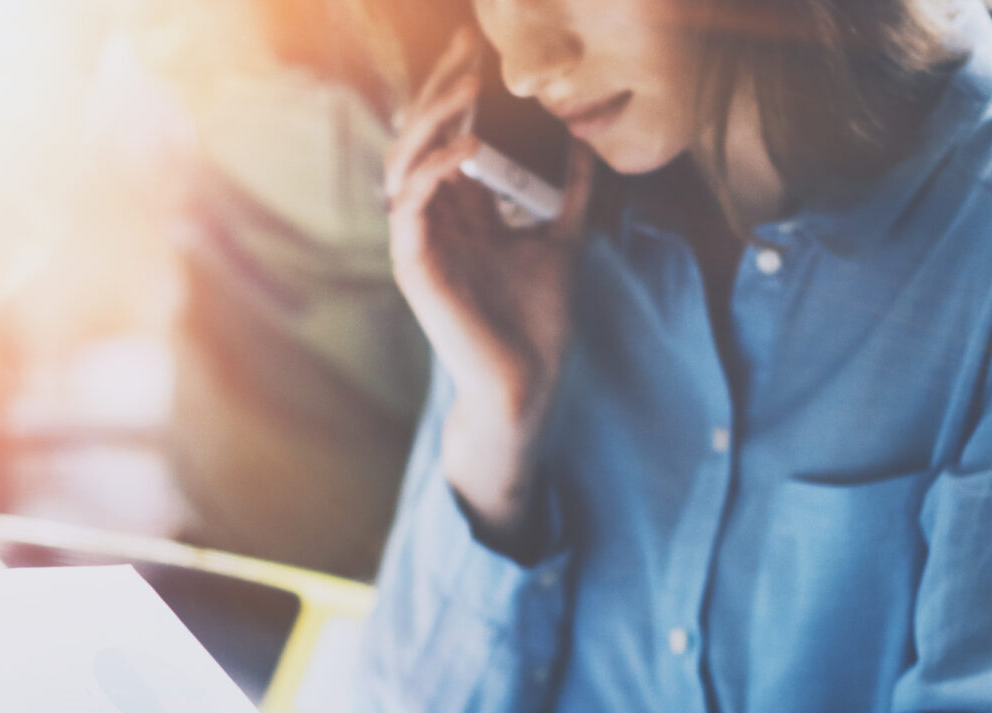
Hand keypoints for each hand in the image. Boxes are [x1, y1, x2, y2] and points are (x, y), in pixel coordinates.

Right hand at [387, 32, 593, 554]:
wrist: (529, 383)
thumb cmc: (537, 322)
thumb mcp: (563, 238)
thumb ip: (569, 191)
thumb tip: (587, 139)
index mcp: (459, 212)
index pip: (446, 136)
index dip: (455, 92)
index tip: (476, 51)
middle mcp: (431, 221)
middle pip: (418, 138)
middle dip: (440, 91)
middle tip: (466, 53)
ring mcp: (419, 242)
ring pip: (404, 162)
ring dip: (432, 121)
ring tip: (467, 90)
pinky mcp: (415, 266)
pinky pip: (412, 202)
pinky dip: (436, 167)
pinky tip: (469, 146)